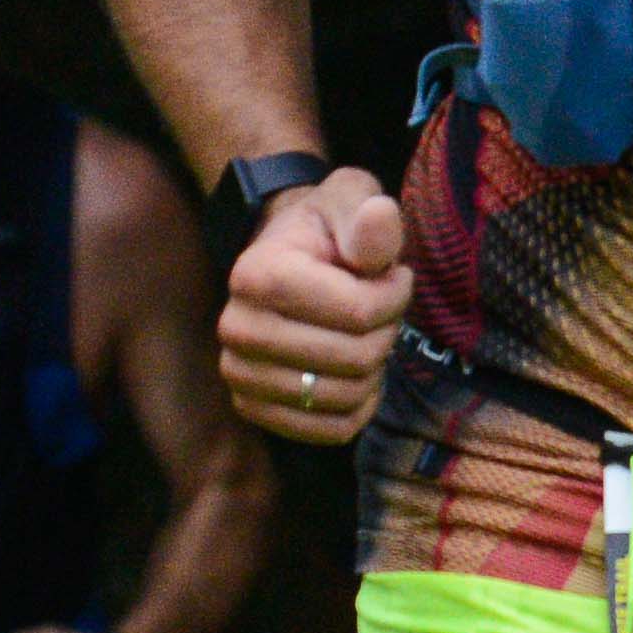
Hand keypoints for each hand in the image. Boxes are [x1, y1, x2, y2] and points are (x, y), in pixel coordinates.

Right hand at [219, 166, 411, 442]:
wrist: (284, 258)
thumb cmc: (325, 229)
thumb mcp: (350, 201)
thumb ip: (369, 214)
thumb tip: (380, 216)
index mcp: (256, 274)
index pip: (359, 312)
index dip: (396, 296)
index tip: (395, 275)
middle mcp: (237, 328)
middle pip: (355, 358)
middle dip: (386, 333)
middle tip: (382, 308)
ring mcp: (239, 374)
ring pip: (346, 396)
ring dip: (374, 369)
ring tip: (364, 334)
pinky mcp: (253, 409)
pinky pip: (332, 430)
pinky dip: (358, 406)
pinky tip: (355, 373)